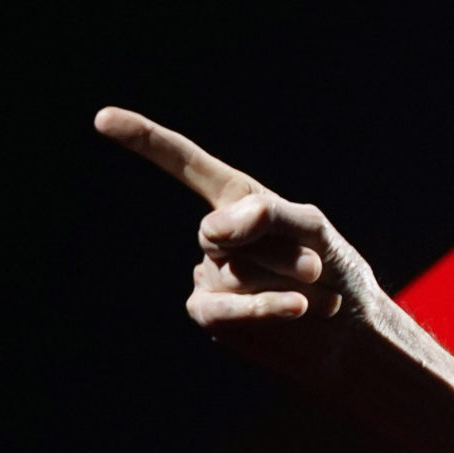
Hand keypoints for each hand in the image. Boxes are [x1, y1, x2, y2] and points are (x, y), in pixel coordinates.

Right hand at [94, 107, 378, 372]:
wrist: (350, 334)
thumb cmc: (336, 273)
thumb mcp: (314, 231)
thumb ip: (269, 216)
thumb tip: (212, 229)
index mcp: (238, 201)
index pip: (187, 164)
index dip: (146, 140)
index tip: (102, 118)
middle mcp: (216, 236)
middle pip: (224, 230)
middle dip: (279, 250)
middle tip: (316, 268)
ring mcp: (208, 274)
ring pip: (233, 271)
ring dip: (287, 284)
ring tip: (315, 295)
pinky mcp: (209, 313)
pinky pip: (225, 307)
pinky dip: (265, 306)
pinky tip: (296, 307)